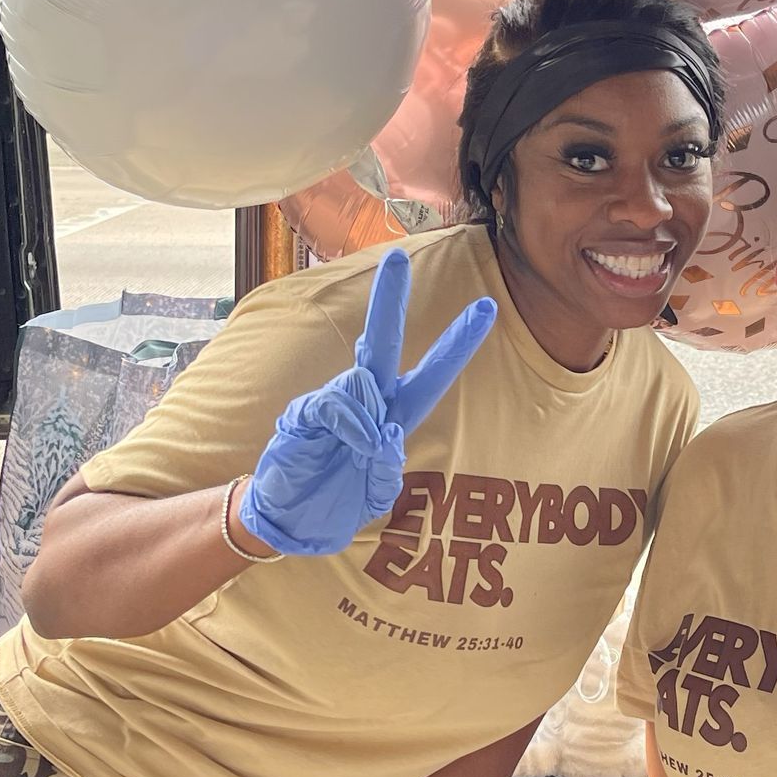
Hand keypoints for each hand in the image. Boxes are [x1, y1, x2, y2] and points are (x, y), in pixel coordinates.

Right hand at [236, 249, 495, 558]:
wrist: (290, 520)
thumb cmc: (337, 501)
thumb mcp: (375, 493)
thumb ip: (384, 468)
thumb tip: (380, 432)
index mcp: (393, 417)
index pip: (431, 375)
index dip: (456, 344)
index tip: (487, 307)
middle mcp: (366, 401)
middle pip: (383, 344)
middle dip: (389, 301)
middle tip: (396, 257)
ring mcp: (332, 402)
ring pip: (362, 383)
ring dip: (366, 422)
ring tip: (352, 457)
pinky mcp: (304, 412)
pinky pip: (335, 404)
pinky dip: (347, 425)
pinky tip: (343, 446)